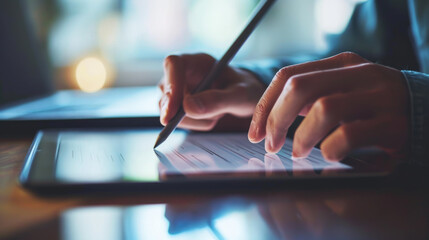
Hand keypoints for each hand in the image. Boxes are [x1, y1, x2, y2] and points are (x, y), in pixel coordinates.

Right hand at [159, 53, 264, 130]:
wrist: (243, 97)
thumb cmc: (243, 88)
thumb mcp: (240, 94)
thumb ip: (218, 99)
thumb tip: (189, 108)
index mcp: (196, 61)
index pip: (173, 64)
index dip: (171, 85)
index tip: (173, 111)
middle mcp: (181, 73)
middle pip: (167, 93)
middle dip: (186, 111)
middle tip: (212, 117)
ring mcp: (175, 91)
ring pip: (171, 112)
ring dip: (197, 119)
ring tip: (218, 111)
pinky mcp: (175, 107)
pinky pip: (179, 122)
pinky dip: (197, 124)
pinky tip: (211, 116)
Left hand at [248, 52, 409, 160]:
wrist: (427, 112)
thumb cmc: (375, 107)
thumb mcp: (343, 91)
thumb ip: (312, 96)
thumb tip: (271, 115)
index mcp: (341, 64)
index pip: (288, 76)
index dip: (265, 105)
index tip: (255, 132)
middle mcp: (359, 74)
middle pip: (300, 88)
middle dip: (276, 119)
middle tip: (270, 144)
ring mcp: (378, 97)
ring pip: (324, 108)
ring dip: (302, 136)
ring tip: (297, 153)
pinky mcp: (393, 123)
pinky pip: (350, 135)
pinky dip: (331, 148)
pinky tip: (329, 155)